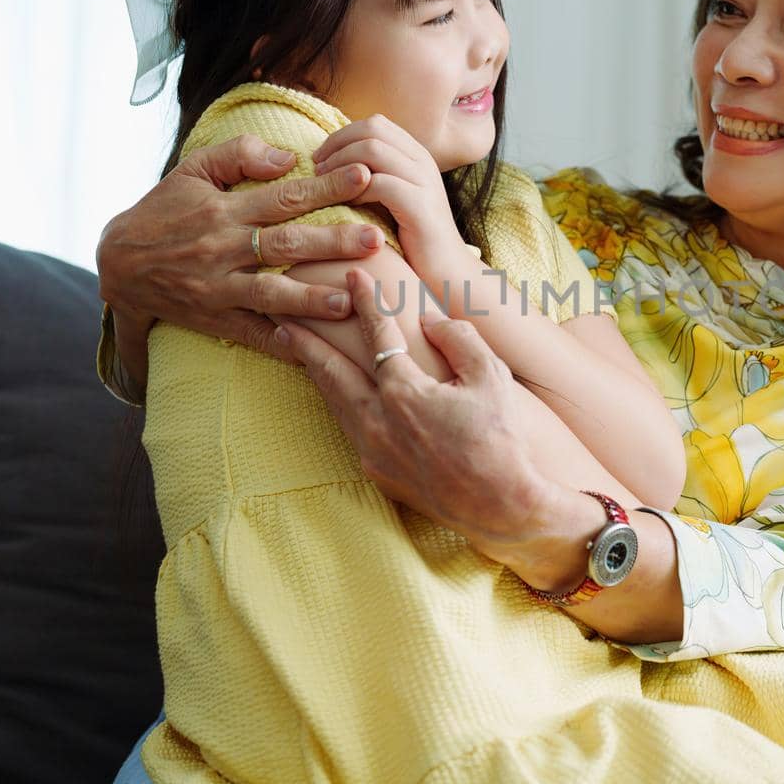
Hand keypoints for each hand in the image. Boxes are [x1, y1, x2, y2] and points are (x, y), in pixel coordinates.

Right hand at [96, 132, 384, 361]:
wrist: (117, 263)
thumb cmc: (164, 210)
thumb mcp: (192, 170)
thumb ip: (239, 155)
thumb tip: (287, 157)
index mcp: (224, 210)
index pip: (284, 196)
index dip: (326, 187)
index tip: (364, 177)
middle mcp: (222, 249)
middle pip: (284, 244)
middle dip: (332, 242)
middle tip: (375, 239)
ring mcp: (217, 287)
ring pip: (269, 293)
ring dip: (309, 298)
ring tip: (347, 298)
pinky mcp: (212, 319)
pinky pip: (248, 333)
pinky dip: (277, 342)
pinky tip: (310, 349)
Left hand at [269, 267, 564, 561]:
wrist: (501, 506)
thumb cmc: (501, 440)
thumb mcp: (491, 377)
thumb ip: (458, 339)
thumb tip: (430, 320)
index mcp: (405, 392)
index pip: (377, 335)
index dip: (365, 302)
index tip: (352, 276)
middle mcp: (379, 421)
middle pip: (331, 371)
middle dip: (305, 340)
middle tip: (282, 315)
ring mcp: (374, 451)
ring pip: (334, 402)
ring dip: (314, 372)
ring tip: (295, 350)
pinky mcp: (378, 474)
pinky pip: (349, 430)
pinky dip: (337, 405)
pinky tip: (335, 396)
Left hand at [309, 116, 472, 287]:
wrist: (448, 274)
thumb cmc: (413, 239)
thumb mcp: (394, 199)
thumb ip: (375, 175)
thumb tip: (334, 160)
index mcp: (417, 155)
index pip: (375, 123)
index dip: (342, 135)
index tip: (321, 158)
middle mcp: (423, 162)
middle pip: (372, 129)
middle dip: (337, 145)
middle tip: (316, 169)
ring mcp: (424, 182)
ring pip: (373, 151)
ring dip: (340, 165)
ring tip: (324, 186)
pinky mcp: (420, 207)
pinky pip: (380, 184)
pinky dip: (355, 191)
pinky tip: (344, 207)